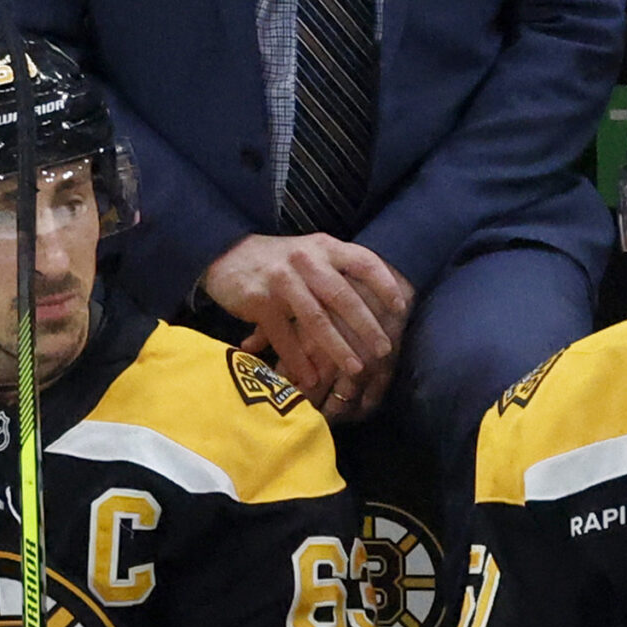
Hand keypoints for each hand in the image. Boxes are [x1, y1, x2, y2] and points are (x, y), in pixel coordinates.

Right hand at [204, 234, 411, 421]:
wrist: (226, 254)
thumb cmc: (278, 260)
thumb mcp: (310, 253)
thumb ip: (337, 269)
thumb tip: (378, 297)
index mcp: (324, 247)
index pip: (363, 261)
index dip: (384, 284)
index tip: (401, 307)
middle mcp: (306, 260)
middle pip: (343, 296)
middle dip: (366, 326)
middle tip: (384, 350)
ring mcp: (282, 280)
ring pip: (316, 319)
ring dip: (338, 347)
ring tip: (356, 368)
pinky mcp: (260, 300)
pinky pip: (284, 336)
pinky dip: (299, 360)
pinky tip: (310, 378)